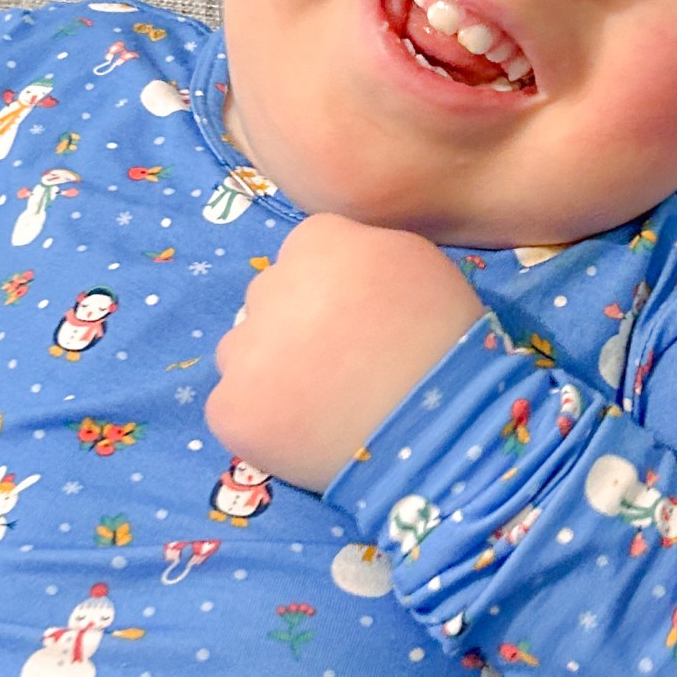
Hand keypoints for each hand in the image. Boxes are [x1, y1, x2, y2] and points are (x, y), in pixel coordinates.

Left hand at [207, 210, 486, 491]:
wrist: (441, 432)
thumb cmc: (445, 346)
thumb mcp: (418, 265)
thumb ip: (365, 252)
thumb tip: (339, 268)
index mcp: (320, 242)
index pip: (303, 253)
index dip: (327, 290)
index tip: (352, 321)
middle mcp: (273, 284)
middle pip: (269, 299)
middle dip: (295, 327)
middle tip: (338, 365)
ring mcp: (245, 348)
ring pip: (242, 351)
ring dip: (269, 371)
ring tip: (320, 404)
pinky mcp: (231, 406)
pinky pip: (233, 405)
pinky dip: (261, 419)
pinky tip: (303, 433)